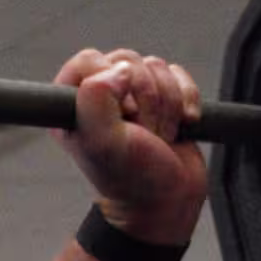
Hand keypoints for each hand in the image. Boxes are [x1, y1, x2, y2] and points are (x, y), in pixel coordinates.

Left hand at [55, 47, 206, 245]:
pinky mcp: (163, 97)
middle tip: (142, 133)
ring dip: (166, 105)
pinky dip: (187, 99)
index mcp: (73, 103)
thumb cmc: (132, 179)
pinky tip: (181, 125)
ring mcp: (133, 94)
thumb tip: (118, 68)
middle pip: (128, 61)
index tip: (122, 116)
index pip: (88, 60)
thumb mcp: (102, 141)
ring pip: (156, 67)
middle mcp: (101, 95)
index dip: (112, 83)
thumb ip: (95, 98)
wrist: (168, 200)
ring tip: (158, 135)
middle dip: (145, 99)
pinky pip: (179, 75)